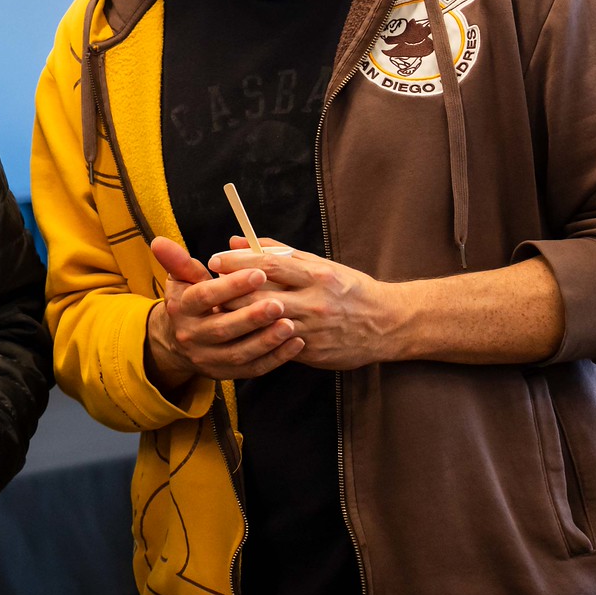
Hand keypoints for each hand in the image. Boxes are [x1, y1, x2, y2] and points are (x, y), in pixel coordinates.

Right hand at [145, 235, 303, 389]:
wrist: (178, 343)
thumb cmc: (189, 301)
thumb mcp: (181, 280)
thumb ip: (178, 261)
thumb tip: (159, 241)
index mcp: (181, 308)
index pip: (204, 296)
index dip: (230, 286)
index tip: (258, 273)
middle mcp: (191, 336)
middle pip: (222, 328)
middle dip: (251, 317)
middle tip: (279, 303)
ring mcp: (208, 358)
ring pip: (239, 352)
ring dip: (266, 340)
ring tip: (290, 324)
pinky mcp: (226, 374)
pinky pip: (253, 368)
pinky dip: (276, 358)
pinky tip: (295, 342)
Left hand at [212, 237, 398, 370]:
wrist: (388, 324)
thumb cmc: (349, 289)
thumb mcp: (320, 264)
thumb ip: (278, 253)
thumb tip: (238, 241)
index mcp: (317, 276)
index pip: (267, 266)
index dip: (236, 263)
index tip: (214, 261)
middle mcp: (314, 302)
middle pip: (259, 297)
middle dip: (228, 293)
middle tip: (208, 289)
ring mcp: (313, 330)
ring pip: (263, 324)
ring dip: (236, 318)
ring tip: (217, 310)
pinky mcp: (312, 353)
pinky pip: (276, 345)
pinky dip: (256, 337)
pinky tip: (241, 332)